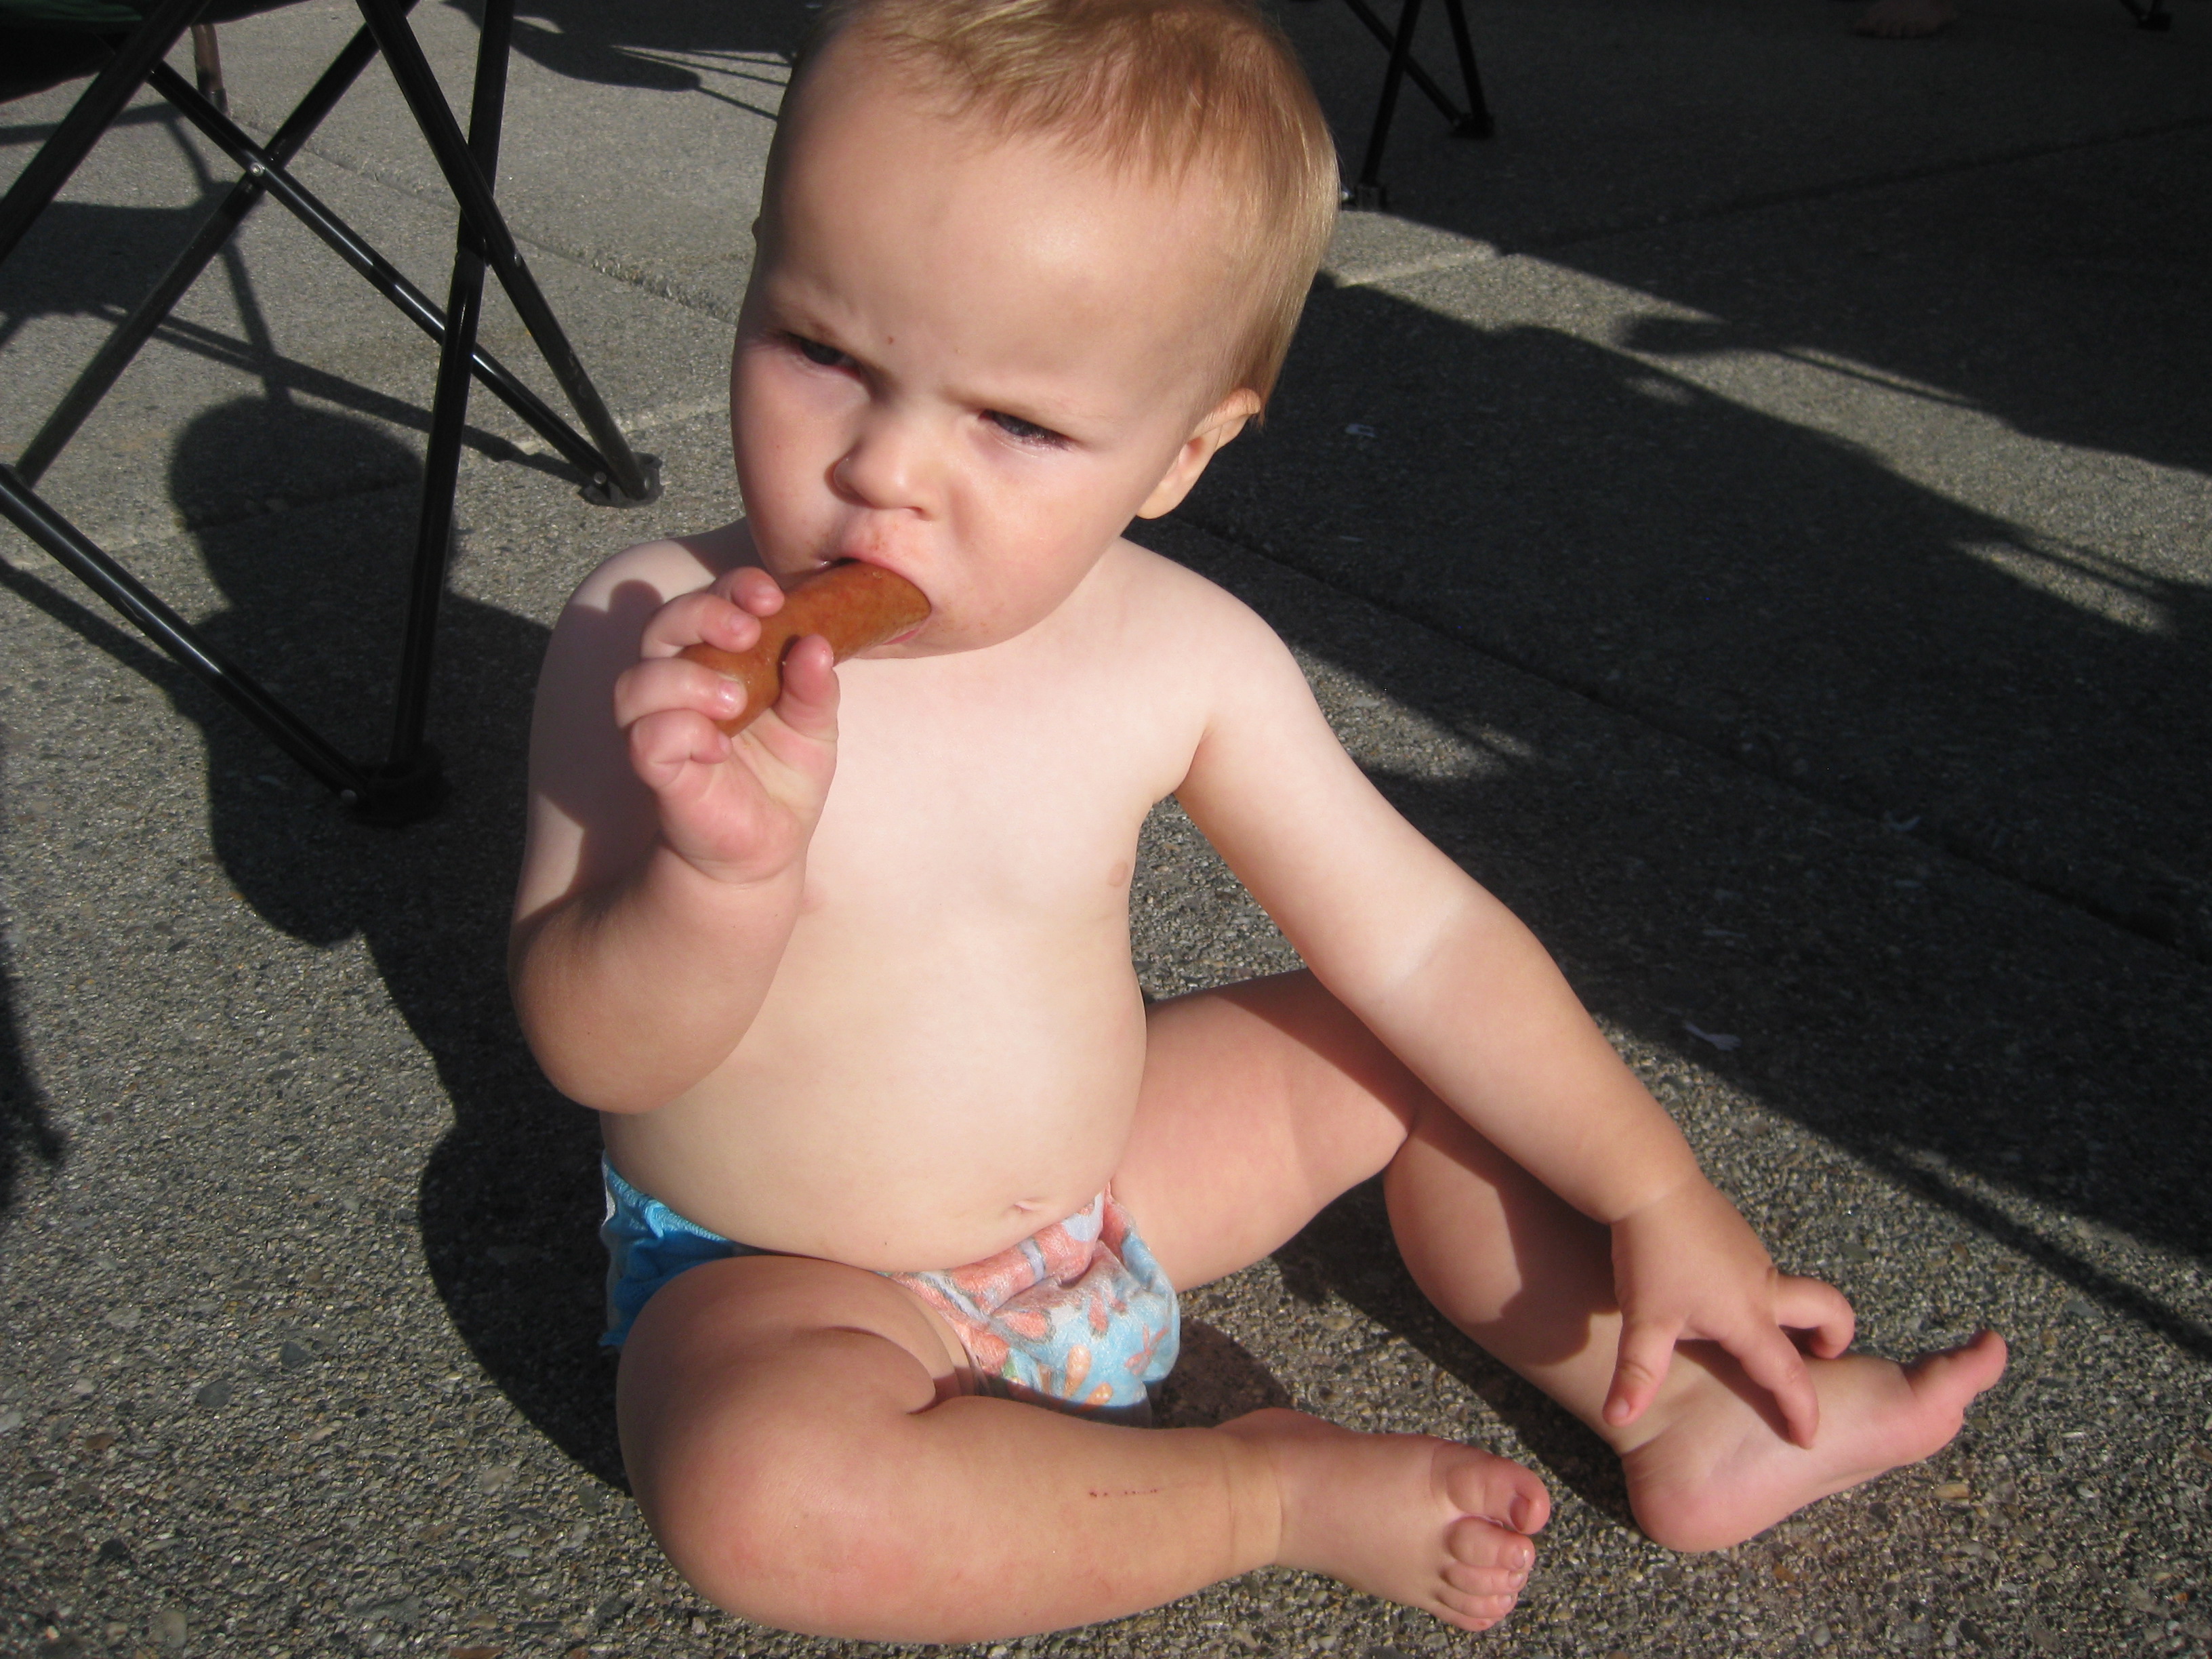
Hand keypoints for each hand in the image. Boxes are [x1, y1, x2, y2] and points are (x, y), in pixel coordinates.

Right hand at [612, 564, 839, 883]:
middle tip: (747, 634)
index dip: (734, 589)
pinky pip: (645, 738)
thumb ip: (815, 687)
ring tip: (735, 701)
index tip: (771, 598)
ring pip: (638, 680)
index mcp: (718, 660)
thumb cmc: (783, 778)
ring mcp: (660, 725)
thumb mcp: (815, 727)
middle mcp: (678, 684)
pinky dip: (680, 732)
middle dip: (702, 614)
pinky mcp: (654, 769)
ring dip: (686, 678)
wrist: (767, 848)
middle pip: (662, 624)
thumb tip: (817, 643)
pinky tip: (719, 748)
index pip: (710, 602)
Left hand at [1604, 1179, 1854, 1446]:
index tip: (1808, 1438)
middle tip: (1818, 1359)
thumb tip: (1617, 1419)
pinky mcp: (1737, 1235)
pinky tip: (1716, 1296)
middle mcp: (1763, 1286)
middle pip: (1829, 1309)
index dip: (1801, 1410)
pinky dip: (1760, 1293)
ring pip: (1791, 1289)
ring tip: (1756, 1338)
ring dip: (1791, 1315)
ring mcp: (1753, 1256)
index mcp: (1748, 1316)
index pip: (1787, 1375)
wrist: (1648, 1181)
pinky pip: (1763, 1271)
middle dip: (1836, 1336)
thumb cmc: (1650, 1254)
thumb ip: (1636, 1374)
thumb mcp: (1643, 1320)